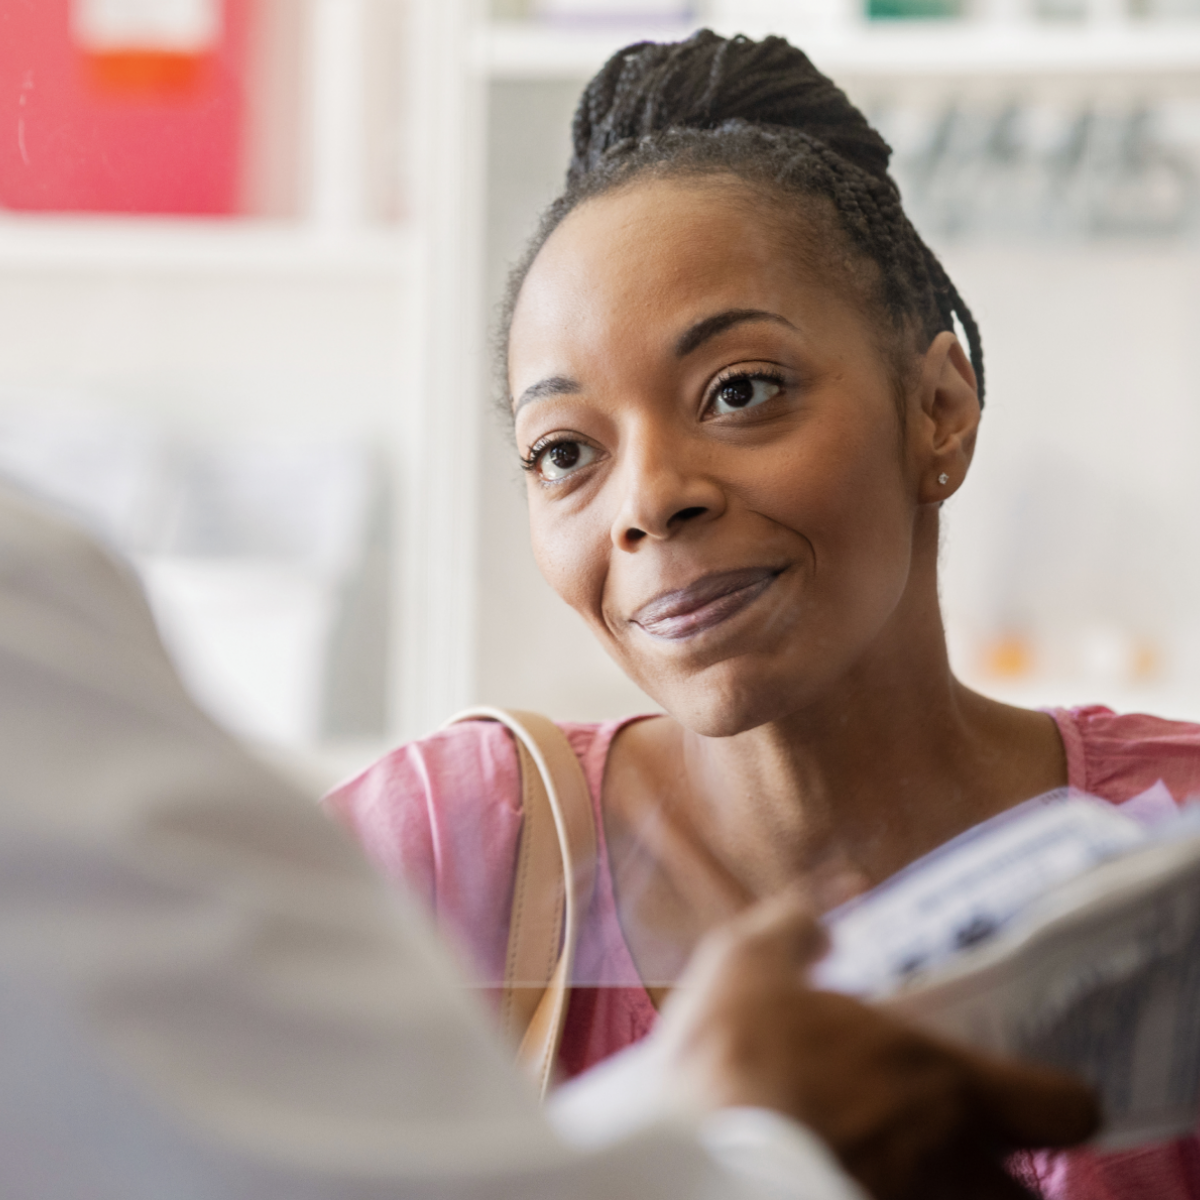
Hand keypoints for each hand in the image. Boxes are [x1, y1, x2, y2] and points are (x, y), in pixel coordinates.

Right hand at [656, 889, 1099, 1199]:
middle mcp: (946, 1164)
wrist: (682, 1163)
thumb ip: (792, 930)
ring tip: (900, 1161)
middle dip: (1007, 1172)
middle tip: (961, 1139)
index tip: (1024, 1084)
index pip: (1069, 1109)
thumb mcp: (746, 962)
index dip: (1055, 1095)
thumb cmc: (730, 1058)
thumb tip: (813, 914)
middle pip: (1034, 1195)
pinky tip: (838, 1172)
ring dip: (951, 1189)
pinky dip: (886, 1193)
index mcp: (939, 1083)